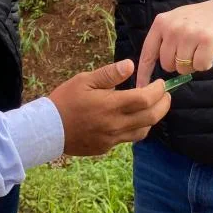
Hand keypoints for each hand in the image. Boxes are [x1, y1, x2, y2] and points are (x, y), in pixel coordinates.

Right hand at [49, 60, 170, 155]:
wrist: (47, 129)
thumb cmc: (65, 100)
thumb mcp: (84, 80)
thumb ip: (109, 74)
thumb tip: (130, 65)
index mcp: (110, 105)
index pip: (145, 99)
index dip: (157, 90)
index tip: (161, 83)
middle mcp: (115, 124)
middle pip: (151, 117)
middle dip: (163, 105)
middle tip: (166, 95)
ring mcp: (112, 138)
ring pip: (143, 131)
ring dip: (153, 118)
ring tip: (153, 107)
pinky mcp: (106, 147)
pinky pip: (129, 138)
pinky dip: (138, 128)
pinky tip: (134, 119)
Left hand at [136, 0, 212, 87]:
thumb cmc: (200, 20)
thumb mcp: (176, 22)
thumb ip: (164, 40)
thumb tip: (152, 70)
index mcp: (161, 23)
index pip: (147, 53)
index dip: (144, 73)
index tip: (141, 87)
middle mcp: (173, 28)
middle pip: (166, 64)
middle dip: (178, 64)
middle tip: (190, 52)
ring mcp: (189, 34)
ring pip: (182, 68)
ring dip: (192, 65)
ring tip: (200, 50)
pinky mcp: (206, 41)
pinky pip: (200, 67)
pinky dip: (206, 64)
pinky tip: (210, 52)